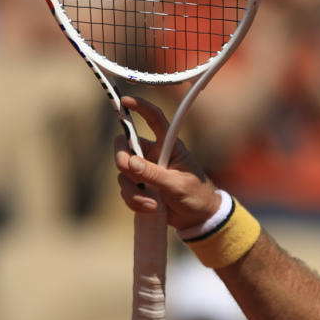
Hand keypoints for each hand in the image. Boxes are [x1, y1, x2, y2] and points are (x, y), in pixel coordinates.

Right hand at [114, 96, 220, 230]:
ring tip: (153, 204)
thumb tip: (130, 163)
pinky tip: (151, 209)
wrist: (197, 219)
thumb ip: (153, 174)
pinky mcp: (139, 187)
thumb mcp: (177, 185)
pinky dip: (134, 202)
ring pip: (123, 173)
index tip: (125, 100)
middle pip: (125, 146)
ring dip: (133, 191)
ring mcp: (144, 171)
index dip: (141, 107)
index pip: (154, 119)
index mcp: (169, 145)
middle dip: (123, 161)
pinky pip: (125, 190)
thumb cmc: (195, 195)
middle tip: (129, 172)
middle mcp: (154, 154)